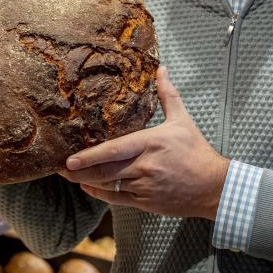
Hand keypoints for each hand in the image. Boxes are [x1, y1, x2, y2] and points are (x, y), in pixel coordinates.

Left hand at [60, 66, 229, 219]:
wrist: (213, 187)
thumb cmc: (196, 151)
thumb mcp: (182, 120)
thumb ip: (167, 95)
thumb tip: (161, 69)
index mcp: (150, 143)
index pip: (114, 150)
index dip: (90, 156)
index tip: (70, 158)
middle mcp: (144, 166)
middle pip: (105, 171)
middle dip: (80, 171)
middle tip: (60, 168)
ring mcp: (144, 186)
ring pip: (108, 185)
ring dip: (87, 181)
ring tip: (69, 175)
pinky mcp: (146, 202)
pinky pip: (117, 199)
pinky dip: (100, 194)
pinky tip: (88, 187)